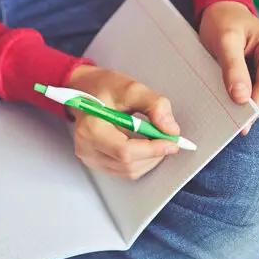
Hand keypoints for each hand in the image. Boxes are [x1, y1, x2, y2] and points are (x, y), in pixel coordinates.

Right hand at [66, 64, 181, 179]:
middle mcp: (87, 149)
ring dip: (150, 158)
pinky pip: (126, 171)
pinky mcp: (97, 163)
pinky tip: (144, 144)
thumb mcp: (132, 87)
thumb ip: (155, 105)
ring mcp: (90, 159)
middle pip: (129, 165)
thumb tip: (171, 130)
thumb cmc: (104, 88)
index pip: (125, 151)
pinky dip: (142, 160)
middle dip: (154, 153)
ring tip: (155, 138)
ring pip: (130, 171)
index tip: (172, 141)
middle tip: (169, 138)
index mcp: (91, 129)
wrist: (86, 91)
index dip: (153, 149)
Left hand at [199, 0, 258, 133]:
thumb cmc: (224, 23)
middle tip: (229, 122)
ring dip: (249, 107)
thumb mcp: (224, 42)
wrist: (223, 14)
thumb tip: (241, 98)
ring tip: (228, 112)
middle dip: (252, 109)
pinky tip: (233, 104)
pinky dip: (248, 101)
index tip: (238, 123)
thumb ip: (233, 69)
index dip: (255, 105)